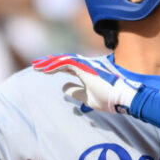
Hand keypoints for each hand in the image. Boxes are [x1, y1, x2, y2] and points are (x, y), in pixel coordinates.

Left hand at [33, 54, 149, 115]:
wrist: (123, 98)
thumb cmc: (109, 99)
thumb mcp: (88, 99)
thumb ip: (76, 92)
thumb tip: (63, 88)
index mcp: (86, 72)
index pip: (67, 66)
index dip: (55, 67)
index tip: (44, 70)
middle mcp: (85, 65)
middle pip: (63, 60)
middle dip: (49, 62)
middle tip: (36, 64)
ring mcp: (86, 65)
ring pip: (63, 60)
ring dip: (49, 63)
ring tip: (37, 66)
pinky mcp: (85, 68)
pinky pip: (66, 64)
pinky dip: (55, 66)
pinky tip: (45, 70)